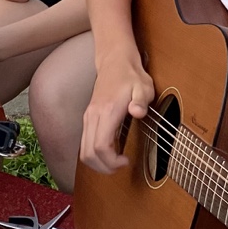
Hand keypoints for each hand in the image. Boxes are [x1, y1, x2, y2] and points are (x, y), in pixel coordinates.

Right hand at [79, 55, 153, 173]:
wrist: (114, 60)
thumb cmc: (131, 75)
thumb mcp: (143, 86)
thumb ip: (141, 100)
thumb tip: (137, 112)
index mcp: (107, 111)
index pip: (100, 147)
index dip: (111, 162)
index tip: (126, 161)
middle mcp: (93, 116)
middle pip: (88, 154)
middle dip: (104, 168)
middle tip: (121, 166)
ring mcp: (88, 117)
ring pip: (83, 151)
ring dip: (98, 163)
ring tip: (117, 161)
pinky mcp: (88, 118)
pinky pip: (85, 143)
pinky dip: (95, 154)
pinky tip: (111, 151)